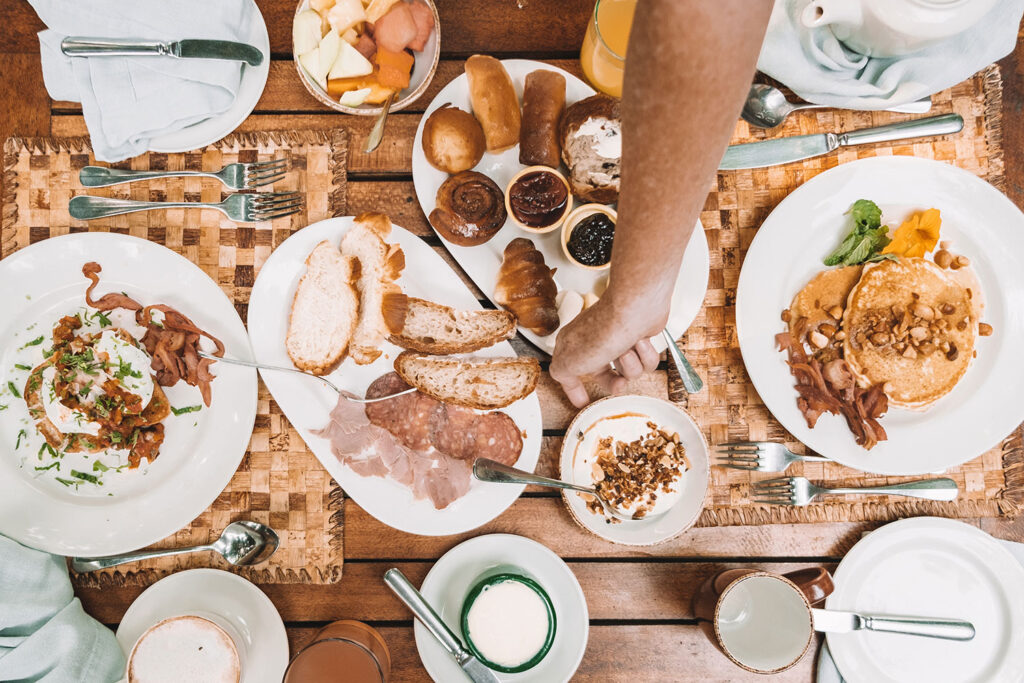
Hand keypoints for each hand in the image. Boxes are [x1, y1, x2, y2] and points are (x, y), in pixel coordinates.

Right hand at [549, 293, 666, 407]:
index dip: (575, 389)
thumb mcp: (571, 361)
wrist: (635, 306)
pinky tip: (640, 341)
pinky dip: (645, 354)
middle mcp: (594, 342)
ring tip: (627, 349)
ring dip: (631, 364)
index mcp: (573, 346)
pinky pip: (645, 361)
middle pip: (604, 376)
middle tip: (620, 383)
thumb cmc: (604, 328)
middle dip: (614, 381)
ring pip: (629, 371)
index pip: (569, 372)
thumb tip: (563, 377)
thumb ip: (562, 374)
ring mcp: (617, 339)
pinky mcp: (638, 337)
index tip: (582, 401)